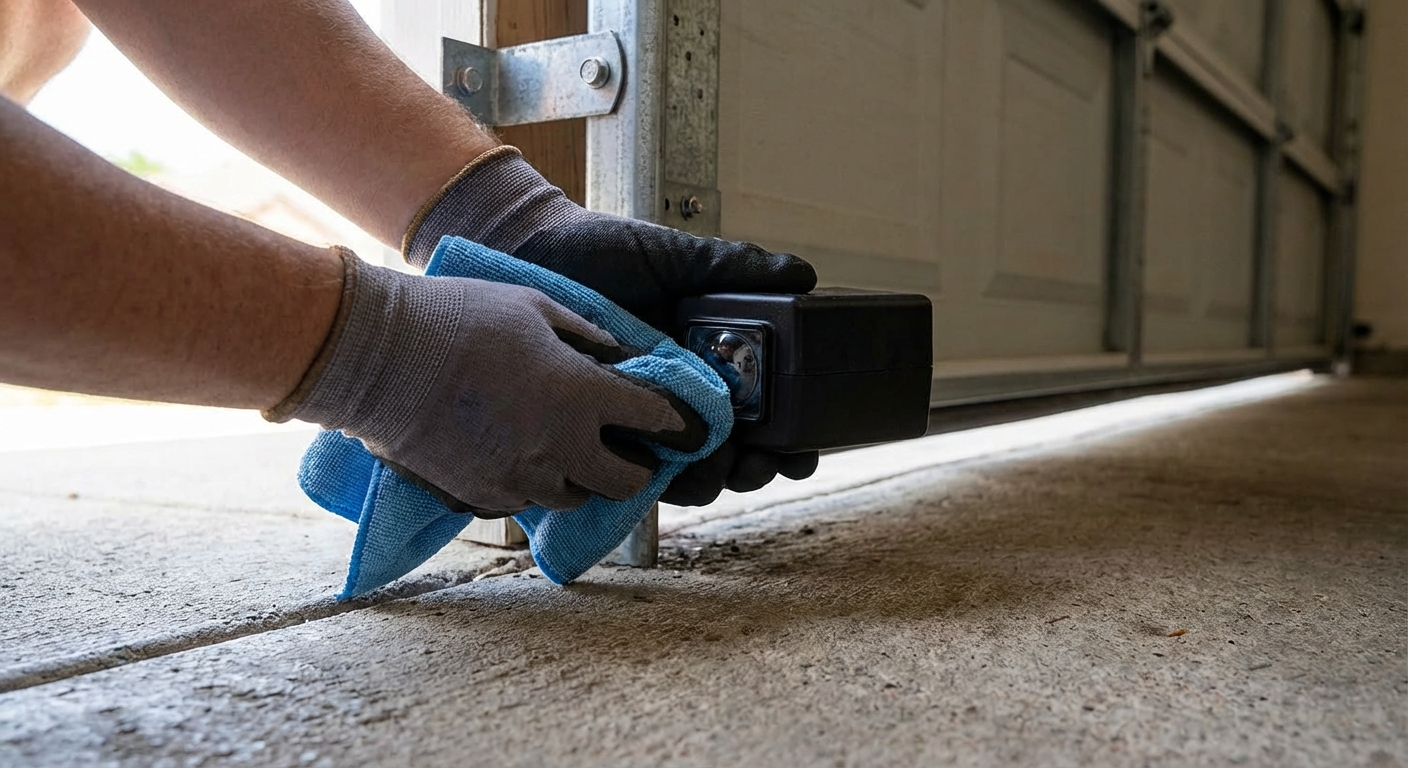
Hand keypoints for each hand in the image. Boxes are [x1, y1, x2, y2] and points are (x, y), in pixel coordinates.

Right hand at [266, 249, 705, 515]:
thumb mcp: (535, 307)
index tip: (683, 423)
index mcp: (582, 397)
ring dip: (583, 474)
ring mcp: (519, 480)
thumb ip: (588, 336)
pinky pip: (527, 500)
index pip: (656, 420)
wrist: (374, 357)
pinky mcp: (481, 497)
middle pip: (626, 481)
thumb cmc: (455, 317)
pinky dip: (535, 481)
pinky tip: (519, 450)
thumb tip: (620, 356)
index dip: (677, 422)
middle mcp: (560, 449)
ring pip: (576, 496)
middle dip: (636, 464)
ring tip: (568, 443)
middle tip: (629, 444)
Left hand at [402, 146, 821, 498]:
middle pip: (734, 455)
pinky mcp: (593, 429)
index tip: (803, 449)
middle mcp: (681, 398)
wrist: (531, 253)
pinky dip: (644, 480)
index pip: (763, 414)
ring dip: (707, 481)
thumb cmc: (604, 252)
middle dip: (755, 470)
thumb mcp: (675, 257)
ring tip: (713, 468)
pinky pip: (623, 469)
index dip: (790, 441)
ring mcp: (638, 417)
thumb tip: (805, 278)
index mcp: (712, 363)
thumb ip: (735, 268)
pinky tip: (656, 471)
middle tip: (758, 462)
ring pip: (685, 473)